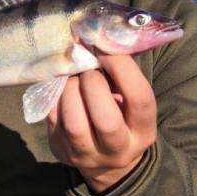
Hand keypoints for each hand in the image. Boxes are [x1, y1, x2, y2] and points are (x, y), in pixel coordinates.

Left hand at [47, 55, 156, 192]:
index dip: (122, 68)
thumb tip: (100, 37)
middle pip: (106, 119)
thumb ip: (121, 74)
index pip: (140, 99)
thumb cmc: (119, 114)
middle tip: (87, 68)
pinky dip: (55, 94)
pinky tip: (60, 85)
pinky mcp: (60, 149)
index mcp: (143, 131)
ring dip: (70, 89)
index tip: (105, 48)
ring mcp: (87, 154)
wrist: (103, 158)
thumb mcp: (129, 99)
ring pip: (75, 123)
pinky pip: (53, 117)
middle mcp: (118, 149)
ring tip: (72, 77)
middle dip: (93, 84)